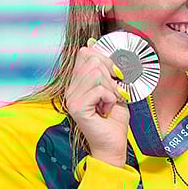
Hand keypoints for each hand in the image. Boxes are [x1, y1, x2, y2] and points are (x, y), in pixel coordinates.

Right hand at [64, 39, 130, 166]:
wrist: (113, 143)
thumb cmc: (114, 119)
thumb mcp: (114, 89)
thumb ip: (108, 70)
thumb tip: (96, 45)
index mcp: (78, 82)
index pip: (86, 53)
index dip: (106, 59)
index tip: (116, 75)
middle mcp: (71, 88)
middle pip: (93, 60)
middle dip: (112, 76)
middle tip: (114, 94)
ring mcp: (71, 98)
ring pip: (97, 73)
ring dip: (112, 89)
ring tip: (110, 102)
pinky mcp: (77, 107)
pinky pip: (100, 90)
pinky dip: (111, 99)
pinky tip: (106, 110)